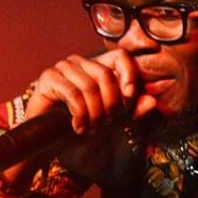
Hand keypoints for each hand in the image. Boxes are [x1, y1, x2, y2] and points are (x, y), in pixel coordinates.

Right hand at [25, 49, 140, 133]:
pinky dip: (80, 114)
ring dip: (94, 113)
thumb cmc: (78, 127)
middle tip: (106, 123)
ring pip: (90, 85)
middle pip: (106, 74)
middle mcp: (81, 62)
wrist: (45, 141)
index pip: (121, 55)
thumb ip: (131, 110)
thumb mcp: (110, 120)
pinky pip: (73, 93)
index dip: (129, 73)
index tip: (130, 97)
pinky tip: (78, 127)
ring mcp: (63, 67)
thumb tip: (152, 102)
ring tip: (91, 129)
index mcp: (97, 66)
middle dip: (111, 104)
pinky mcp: (49, 77)